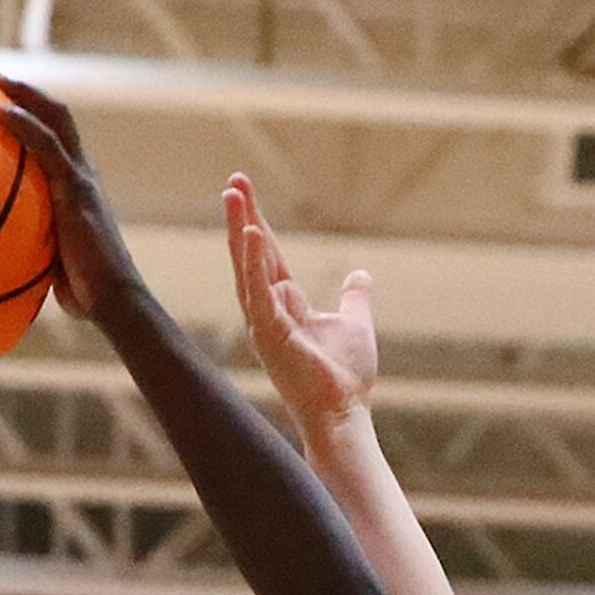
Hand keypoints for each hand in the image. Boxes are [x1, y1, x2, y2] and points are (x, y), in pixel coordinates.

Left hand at [0, 76, 137, 321]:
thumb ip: (33, 249)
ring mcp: (82, 179)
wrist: (113, 301)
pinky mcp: (76, 189)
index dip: (34, 116)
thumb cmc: (84, 294)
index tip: (2, 103)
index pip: (59, 141)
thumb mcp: (52, 263)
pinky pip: (46, 145)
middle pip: (58, 117)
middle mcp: (84, 175)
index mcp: (79, 189)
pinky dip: (22, 123)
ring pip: (55, 119)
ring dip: (23, 93)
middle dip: (27, 91)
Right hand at [225, 175, 374, 436]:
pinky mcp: (270, 336)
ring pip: (247, 269)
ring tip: (235, 196)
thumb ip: (354, 297)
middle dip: (241, 218)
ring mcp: (264, 325)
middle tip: (234, 181)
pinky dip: (254, 264)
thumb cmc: (345, 379)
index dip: (258, 225)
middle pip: (250, 256)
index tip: (245, 192)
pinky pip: (259, 293)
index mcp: (283, 307)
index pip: (267, 257)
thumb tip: (360, 274)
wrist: (343, 413)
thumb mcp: (354, 324)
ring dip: (240, 232)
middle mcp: (267, 313)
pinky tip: (252, 235)